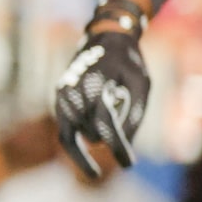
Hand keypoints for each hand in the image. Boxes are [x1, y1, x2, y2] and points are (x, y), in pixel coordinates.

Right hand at [52, 26, 149, 176]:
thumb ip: (133, 113)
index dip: (118, 147)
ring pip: (70, 134)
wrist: (106, 36)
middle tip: (127, 159)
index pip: (105, 124)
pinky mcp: (60, 99)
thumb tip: (126, 144)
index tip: (129, 165)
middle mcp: (74, 90)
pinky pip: (64, 128)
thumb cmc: (129, 61)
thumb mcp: (141, 85)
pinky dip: (74, 144)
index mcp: (96, 84)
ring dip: (87, 147)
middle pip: (89, 131)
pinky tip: (86, 157)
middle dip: (109, 145)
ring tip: (105, 158)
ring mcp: (63, 95)